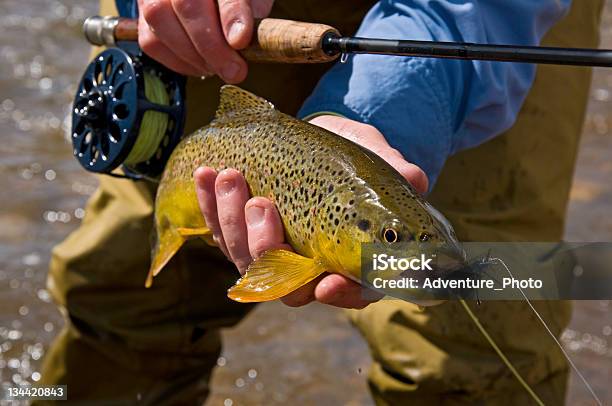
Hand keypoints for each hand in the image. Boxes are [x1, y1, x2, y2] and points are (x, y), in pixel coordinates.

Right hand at [137, 0, 273, 81]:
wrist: (209, 0)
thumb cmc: (235, 1)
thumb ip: (251, 11)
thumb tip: (239, 38)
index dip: (232, 14)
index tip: (240, 40)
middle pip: (187, 5)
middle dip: (212, 46)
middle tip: (234, 70)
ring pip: (161, 23)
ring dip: (194, 56)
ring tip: (217, 67)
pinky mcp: (143, 13)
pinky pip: (151, 42)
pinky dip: (178, 62)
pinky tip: (200, 65)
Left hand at [194, 115, 428, 308]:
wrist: (322, 139)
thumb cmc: (356, 155)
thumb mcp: (378, 157)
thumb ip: (396, 171)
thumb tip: (416, 180)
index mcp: (351, 259)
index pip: (349, 292)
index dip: (339, 295)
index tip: (326, 283)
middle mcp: (310, 265)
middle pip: (285, 285)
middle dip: (266, 249)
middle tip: (261, 204)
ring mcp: (274, 251)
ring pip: (247, 261)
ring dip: (231, 222)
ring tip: (230, 177)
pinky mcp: (245, 233)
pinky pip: (221, 232)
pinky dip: (209, 205)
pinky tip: (206, 174)